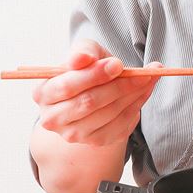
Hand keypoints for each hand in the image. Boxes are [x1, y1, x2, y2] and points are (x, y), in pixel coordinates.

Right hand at [32, 39, 161, 146]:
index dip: (94, 75)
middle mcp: (54, 119)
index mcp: (43, 93)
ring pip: (109, 114)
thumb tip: (81, 59)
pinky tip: (145, 91)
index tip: (118, 64)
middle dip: (119, 86)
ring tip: (149, 77)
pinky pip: (121, 124)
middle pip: (89, 103)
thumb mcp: (84, 52)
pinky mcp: (96, 141)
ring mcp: (75, 134)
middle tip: (143, 73)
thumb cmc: (86, 69)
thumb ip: (83, 52)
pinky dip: (137, 105)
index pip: (67, 86)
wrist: (93, 91)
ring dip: (134, 94)